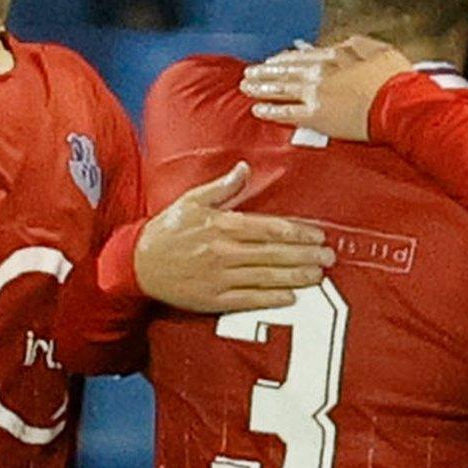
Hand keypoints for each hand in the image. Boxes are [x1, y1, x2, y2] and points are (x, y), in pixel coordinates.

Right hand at [136, 161, 334, 311]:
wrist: (138, 263)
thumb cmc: (167, 230)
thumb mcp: (192, 200)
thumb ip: (221, 187)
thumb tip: (244, 168)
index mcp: (221, 226)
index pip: (268, 228)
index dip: (296, 232)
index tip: (317, 235)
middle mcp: (223, 251)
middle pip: (272, 253)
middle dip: (304, 255)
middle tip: (329, 257)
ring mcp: (219, 277)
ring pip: (265, 276)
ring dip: (295, 276)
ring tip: (318, 275)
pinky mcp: (213, 299)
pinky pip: (247, 299)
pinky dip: (270, 298)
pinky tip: (291, 297)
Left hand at [240, 35, 415, 141]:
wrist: (397, 102)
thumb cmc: (394, 78)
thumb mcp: (379, 49)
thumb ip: (357, 44)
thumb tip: (342, 44)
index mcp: (335, 56)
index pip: (303, 56)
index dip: (285, 58)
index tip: (273, 60)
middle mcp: (319, 73)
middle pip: (285, 70)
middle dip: (265, 71)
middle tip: (249, 72)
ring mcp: (314, 94)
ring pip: (280, 89)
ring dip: (261, 87)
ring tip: (246, 86)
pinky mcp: (315, 116)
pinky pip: (286, 113)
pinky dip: (270, 111)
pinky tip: (257, 110)